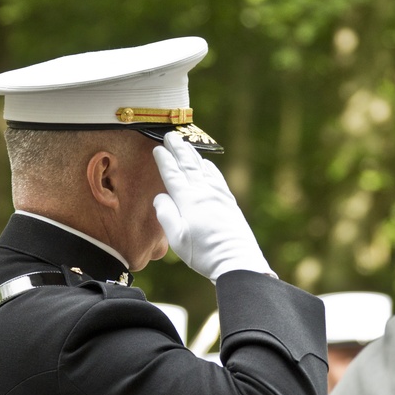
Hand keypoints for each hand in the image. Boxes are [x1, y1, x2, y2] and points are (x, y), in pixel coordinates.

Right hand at [153, 133, 273, 281]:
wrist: (236, 259)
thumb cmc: (203, 253)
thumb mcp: (177, 239)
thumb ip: (166, 215)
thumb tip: (160, 197)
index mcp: (188, 200)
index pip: (173, 174)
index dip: (164, 160)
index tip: (157, 148)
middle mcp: (204, 192)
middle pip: (188, 165)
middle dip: (178, 149)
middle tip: (170, 135)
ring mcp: (218, 195)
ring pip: (203, 168)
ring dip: (192, 154)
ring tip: (185, 144)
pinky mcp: (229, 201)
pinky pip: (217, 177)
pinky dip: (209, 167)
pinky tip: (206, 164)